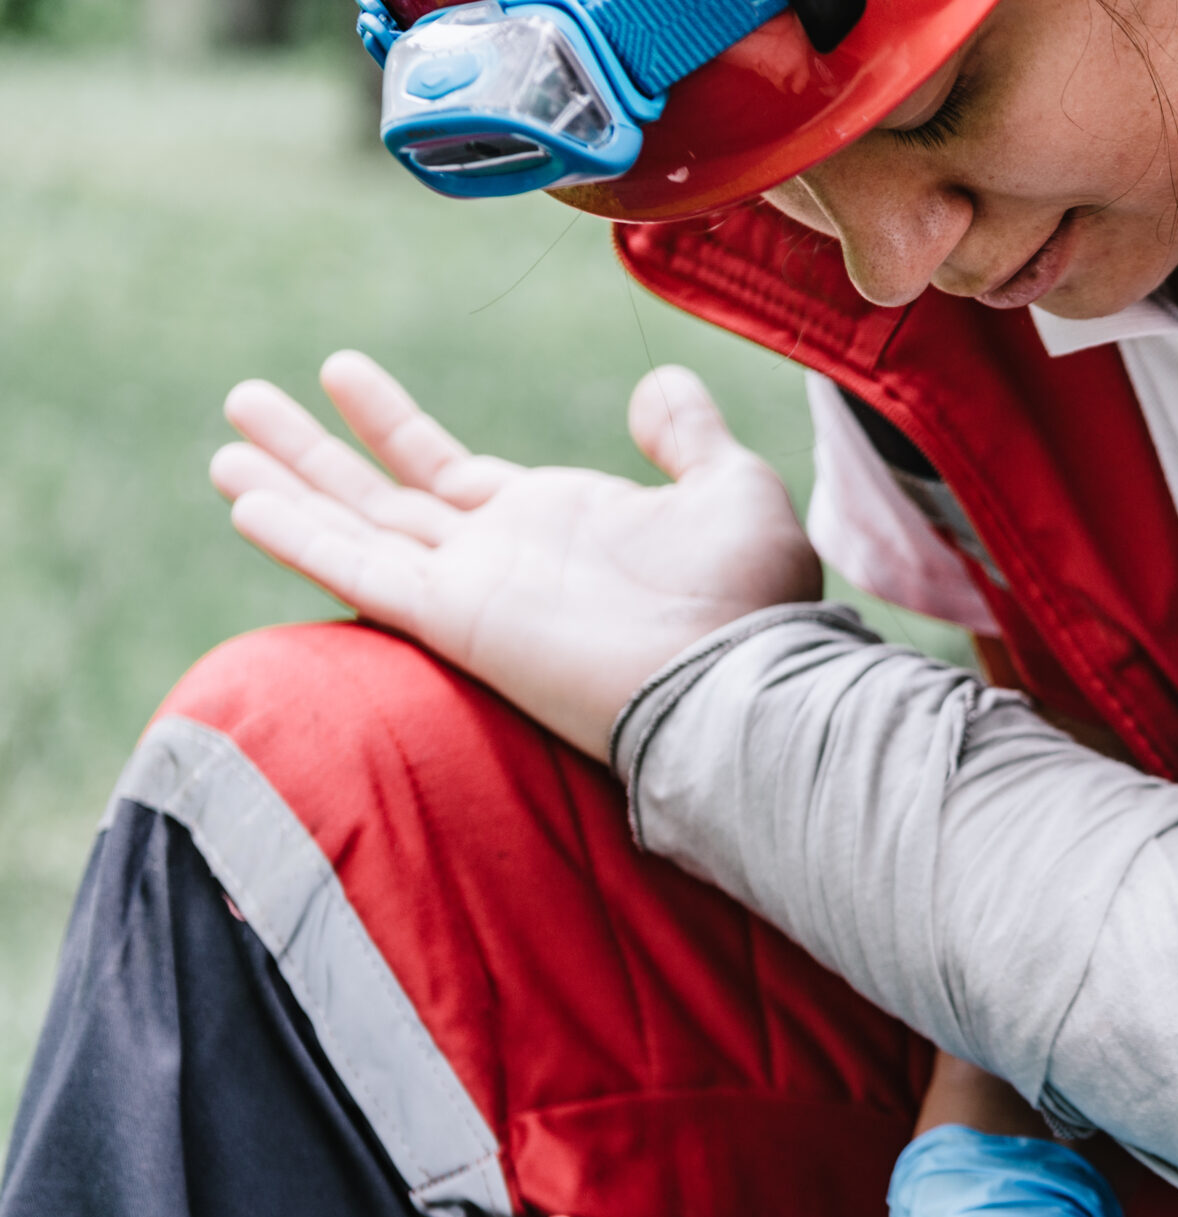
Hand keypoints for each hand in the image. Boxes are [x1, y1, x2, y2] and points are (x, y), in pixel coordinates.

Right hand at [208, 350, 818, 759]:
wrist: (739, 680)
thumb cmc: (750, 602)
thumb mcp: (731, 489)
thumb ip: (687, 435)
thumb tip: (655, 388)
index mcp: (558, 524)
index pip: (450, 471)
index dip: (393, 423)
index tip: (340, 373)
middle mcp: (502, 557)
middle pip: (382, 496)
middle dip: (313, 450)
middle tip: (245, 401)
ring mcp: (473, 589)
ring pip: (357, 526)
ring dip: (288, 484)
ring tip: (224, 447)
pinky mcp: (456, 620)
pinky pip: (361, 572)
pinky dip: (301, 537)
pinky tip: (245, 501)